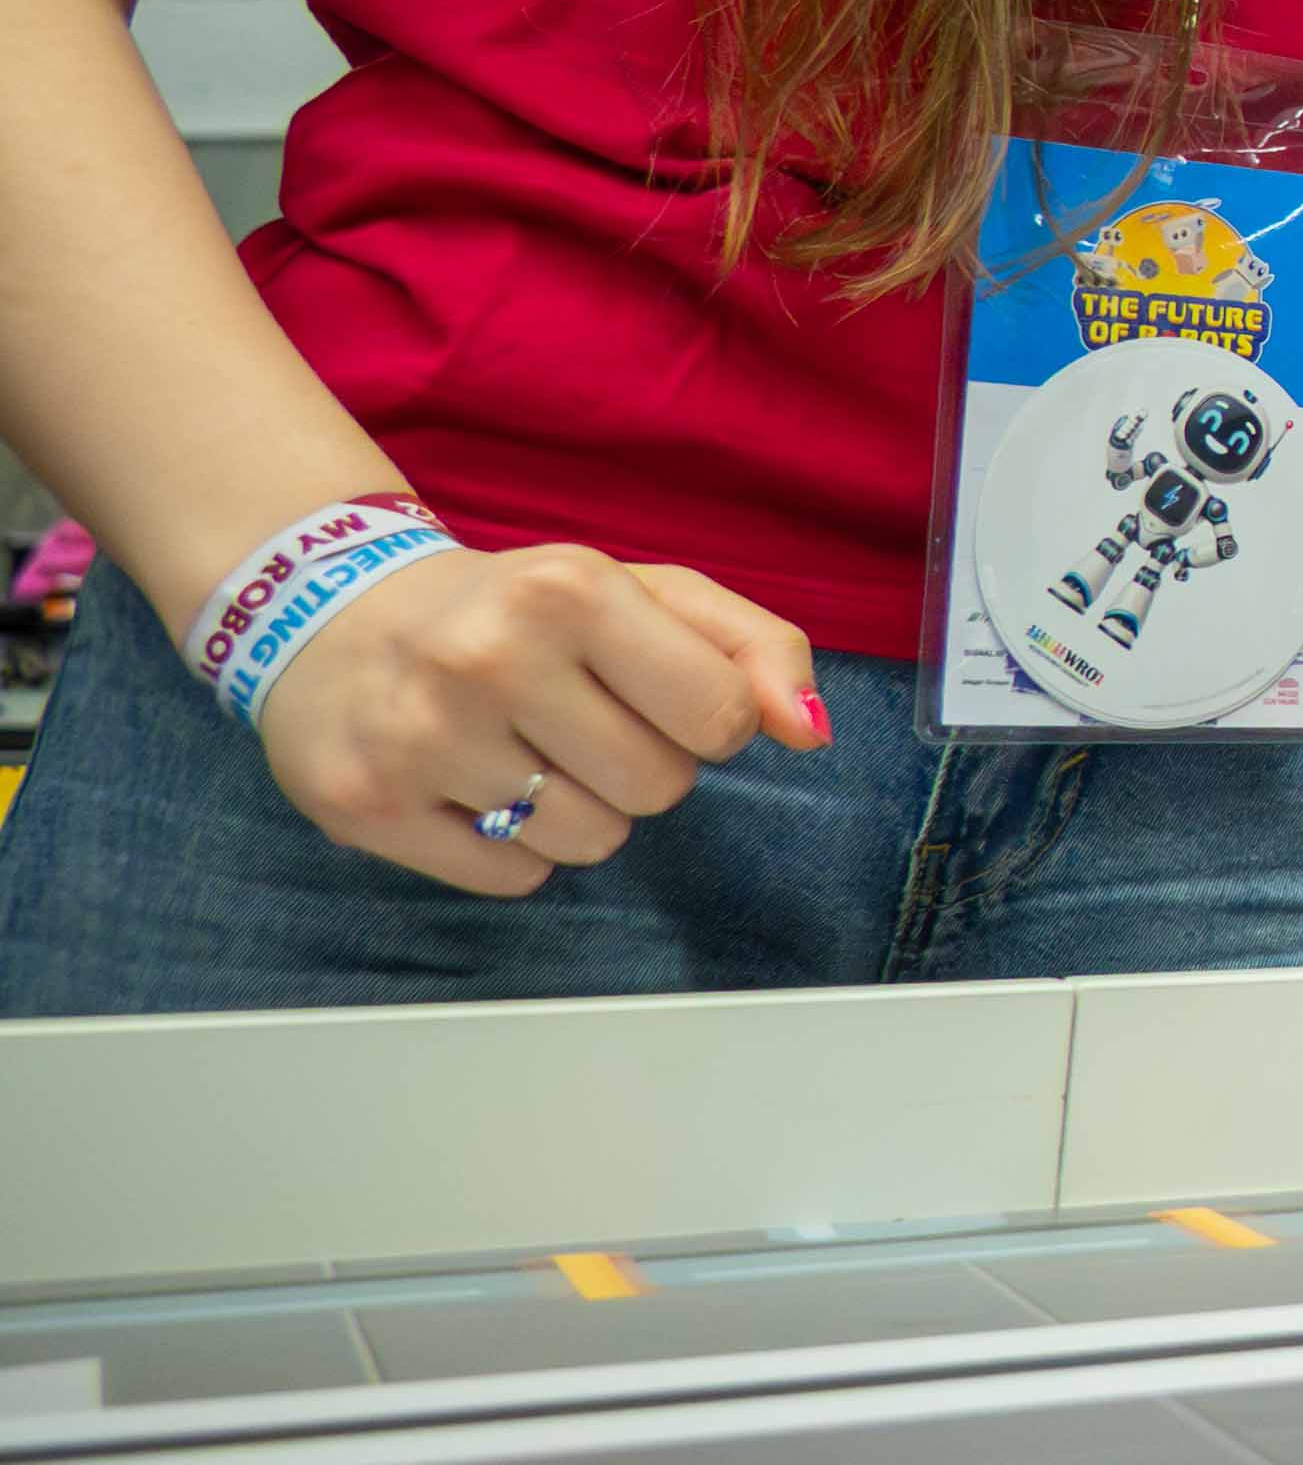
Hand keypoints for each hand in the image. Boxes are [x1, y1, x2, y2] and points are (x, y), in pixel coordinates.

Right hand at [253, 542, 823, 896]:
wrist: (330, 613)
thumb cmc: (519, 610)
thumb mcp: (644, 593)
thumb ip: (755, 648)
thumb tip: (810, 730)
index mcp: (570, 587)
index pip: (722, 716)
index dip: (710, 720)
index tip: (659, 694)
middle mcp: (488, 657)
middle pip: (659, 788)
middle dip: (640, 763)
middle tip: (575, 719)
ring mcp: (419, 736)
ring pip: (591, 840)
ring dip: (578, 808)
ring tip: (520, 749)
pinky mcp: (367, 806)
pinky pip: (514, 877)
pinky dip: (513, 846)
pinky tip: (472, 785)